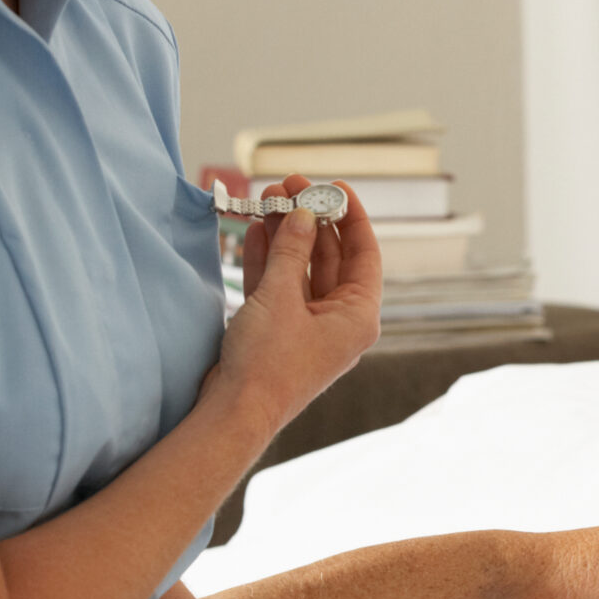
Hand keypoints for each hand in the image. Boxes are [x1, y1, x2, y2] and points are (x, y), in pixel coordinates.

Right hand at [211, 174, 381, 432]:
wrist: (234, 412)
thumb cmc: (267, 364)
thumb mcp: (280, 297)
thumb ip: (292, 252)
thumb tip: (303, 215)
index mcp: (358, 316)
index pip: (364, 252)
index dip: (351, 215)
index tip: (334, 186)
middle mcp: (339, 320)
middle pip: (331, 257)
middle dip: (309, 220)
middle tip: (290, 186)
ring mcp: (309, 326)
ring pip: (301, 269)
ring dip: (286, 235)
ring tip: (268, 198)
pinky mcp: (280, 331)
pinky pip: (280, 286)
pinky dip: (269, 259)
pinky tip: (257, 230)